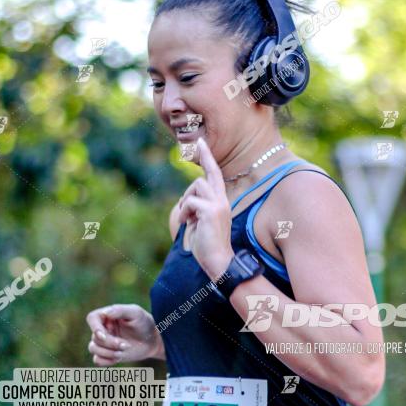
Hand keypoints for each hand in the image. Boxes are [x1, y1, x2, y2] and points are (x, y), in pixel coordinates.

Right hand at [86, 303, 164, 364]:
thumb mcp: (136, 313)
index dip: (95, 328)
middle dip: (110, 343)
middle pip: (95, 337)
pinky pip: (97, 360)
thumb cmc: (144, 323)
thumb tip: (105, 313)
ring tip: (124, 351)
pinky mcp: (107, 354)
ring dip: (108, 352)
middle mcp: (103, 328)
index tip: (105, 335)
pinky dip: (107, 360)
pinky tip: (119, 357)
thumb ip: (120, 310)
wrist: (152, 340)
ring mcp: (103, 342)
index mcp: (107, 315)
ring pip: (93, 349)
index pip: (92, 318)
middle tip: (126, 345)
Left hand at [178, 137, 234, 279]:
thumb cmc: (207, 245)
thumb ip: (196, 209)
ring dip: (185, 200)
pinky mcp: (211, 212)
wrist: (218, 262)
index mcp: (221, 202)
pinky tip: (186, 223)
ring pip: (196, 186)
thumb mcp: (200, 222)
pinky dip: (183, 212)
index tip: (202, 143)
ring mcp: (218, 205)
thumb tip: (186, 200)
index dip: (208, 159)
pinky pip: (190, 202)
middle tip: (197, 158)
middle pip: (210, 173)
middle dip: (202, 164)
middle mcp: (222, 200)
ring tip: (186, 218)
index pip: (215, 176)